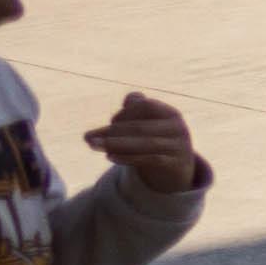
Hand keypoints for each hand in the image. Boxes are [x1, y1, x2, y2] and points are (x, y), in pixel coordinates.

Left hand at [82, 93, 207, 196]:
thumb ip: (136, 108)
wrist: (178, 165)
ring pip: (145, 144)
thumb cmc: (157, 137)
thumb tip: (129, 99)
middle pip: (141, 127)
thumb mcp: (149, 121)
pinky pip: (149, 160)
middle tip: (87, 137)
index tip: (111, 120)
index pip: (146, 106)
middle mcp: (177, 129)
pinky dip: (128, 158)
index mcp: (171, 114)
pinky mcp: (174, 164)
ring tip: (92, 145)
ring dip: (116, 145)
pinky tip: (109, 156)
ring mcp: (178, 147)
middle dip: (112, 131)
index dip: (126, 112)